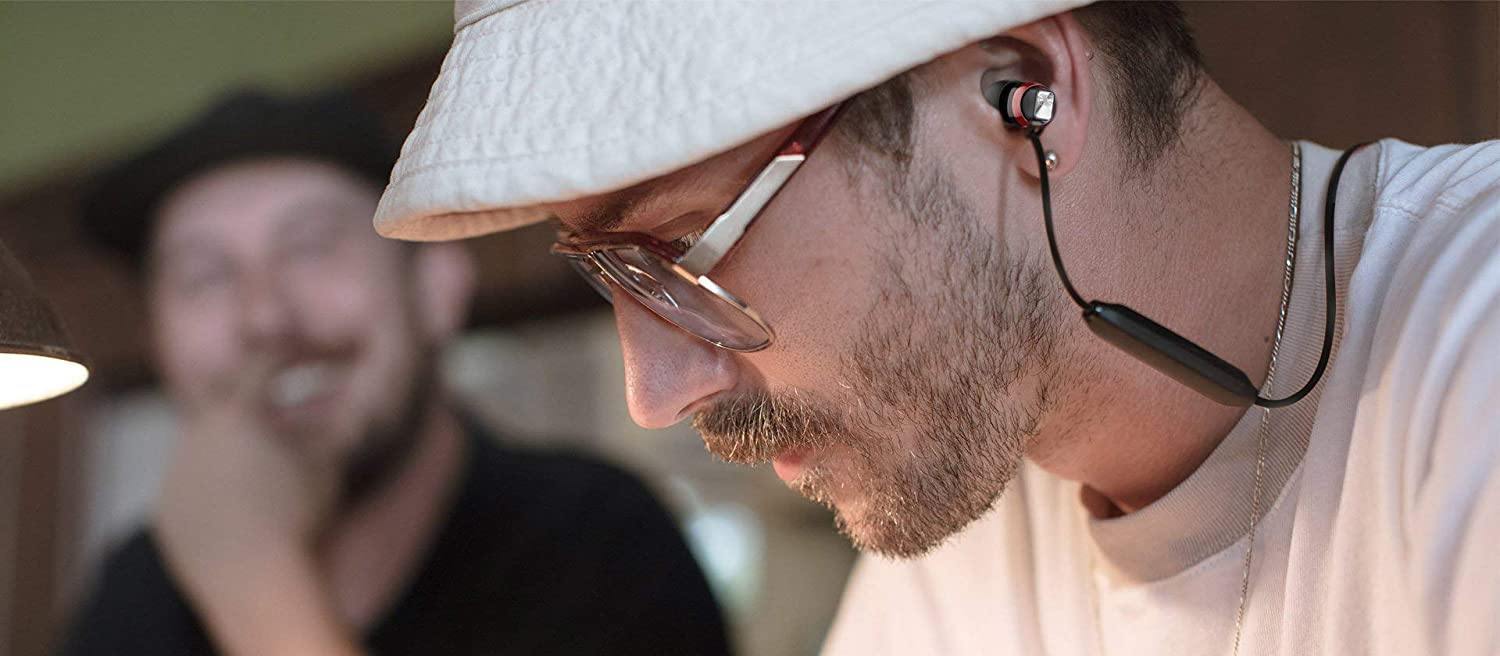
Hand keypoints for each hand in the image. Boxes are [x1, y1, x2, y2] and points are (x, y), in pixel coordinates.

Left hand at [153, 358, 360, 655]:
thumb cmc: (298, 514)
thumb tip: (363, 404)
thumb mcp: (329, 463)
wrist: (254, 580)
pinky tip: (237, 506)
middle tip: (265, 397)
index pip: (260, 368)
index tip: (295, 356)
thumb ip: (341, 426)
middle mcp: (197, 437)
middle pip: (217, 399)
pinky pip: (189, 488)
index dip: (282, 357)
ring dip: (227, 446)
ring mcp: (176, 476)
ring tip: (256, 462)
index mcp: (238, 414)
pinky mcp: (167, 513)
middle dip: (242, 394)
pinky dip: (211, 488)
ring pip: (199, 445)